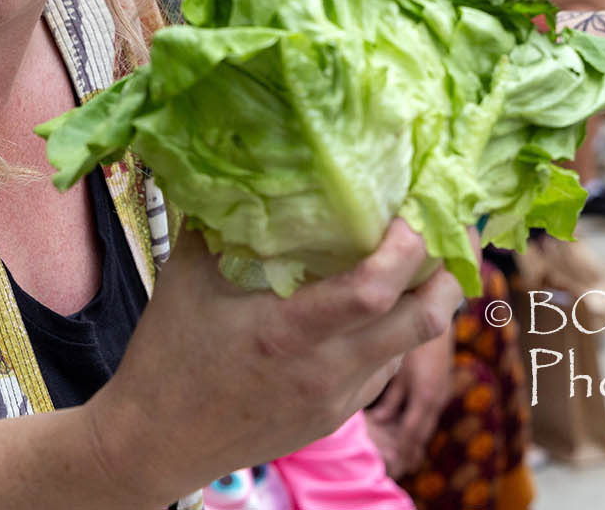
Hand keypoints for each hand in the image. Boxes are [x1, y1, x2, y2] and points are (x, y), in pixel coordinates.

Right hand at [90, 220, 461, 498]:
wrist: (157, 442)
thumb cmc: (168, 354)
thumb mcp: (186, 276)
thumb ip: (220, 220)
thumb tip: (238, 163)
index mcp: (288, 331)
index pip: (375, 289)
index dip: (408, 247)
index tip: (410, 209)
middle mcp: (325, 369)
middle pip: (422, 323)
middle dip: (447, 273)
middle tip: (446, 231)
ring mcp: (336, 399)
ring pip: (410, 346)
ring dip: (422, 302)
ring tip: (417, 260)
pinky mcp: (336, 415)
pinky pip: (383, 368)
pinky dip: (391, 332)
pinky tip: (371, 307)